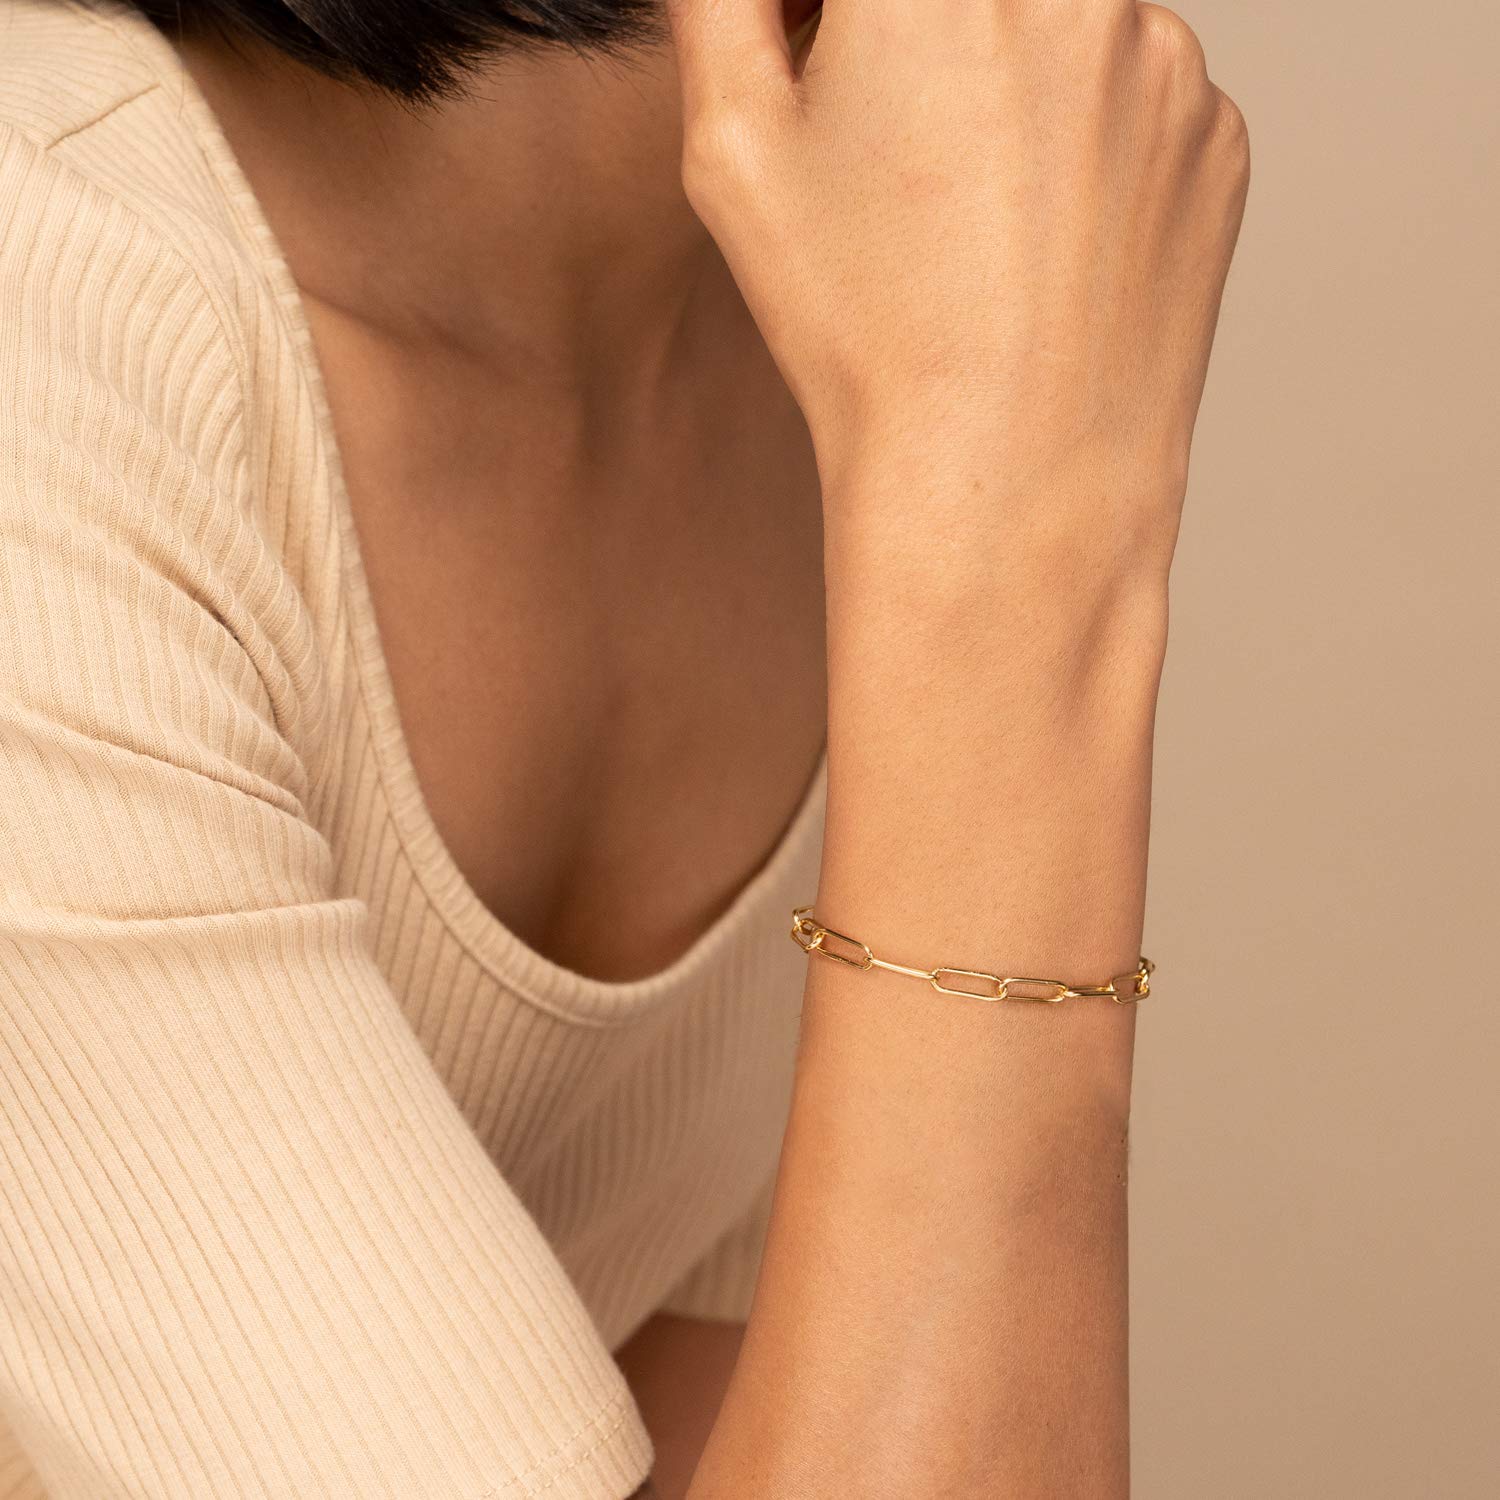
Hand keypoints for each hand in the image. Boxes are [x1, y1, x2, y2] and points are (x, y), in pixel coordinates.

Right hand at [667, 0, 1249, 570]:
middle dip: (919, 32)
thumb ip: (727, 1)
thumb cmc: (863, 331)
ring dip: (1006, 75)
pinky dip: (1083, 143)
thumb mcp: (734, 148)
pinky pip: (1134, 99)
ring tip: (968, 216)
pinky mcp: (1217, 131)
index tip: (817, 56)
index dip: (835, 17)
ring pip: (1060, 25)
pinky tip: (1037, 244)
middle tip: (890, 144)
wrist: (1008, 476)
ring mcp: (1166, 53)